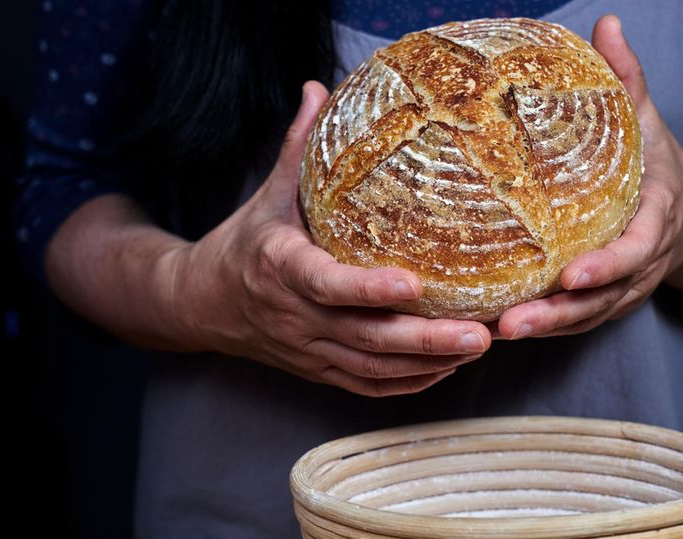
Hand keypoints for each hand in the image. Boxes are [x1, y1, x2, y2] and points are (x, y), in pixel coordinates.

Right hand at [168, 81, 491, 395]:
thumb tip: (320, 87)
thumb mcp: (267, 195)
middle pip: (364, 338)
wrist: (202, 305)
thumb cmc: (244, 245)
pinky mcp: (317, 370)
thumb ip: (296, 148)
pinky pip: (366, 385)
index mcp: (280, 268)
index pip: (326, 284)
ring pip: (371, 368)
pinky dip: (409, 383)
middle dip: (424, 339)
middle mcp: (294, 317)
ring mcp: (307, 350)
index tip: (414, 283)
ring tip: (479, 347)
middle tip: (480, 333)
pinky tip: (447, 368)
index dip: (368, 288)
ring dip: (427, 364)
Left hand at [495, 15, 682, 339]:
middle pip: (601, 302)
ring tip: (494, 334)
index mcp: (654, 222)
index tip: (571, 275)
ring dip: (541, 330)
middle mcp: (640, 266)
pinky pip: (572, 322)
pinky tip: (494, 329)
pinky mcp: (602, 302)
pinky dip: (540, 329)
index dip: (606, 267)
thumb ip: (628, 80)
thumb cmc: (658, 165)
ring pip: (583, 320)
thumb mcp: (649, 121)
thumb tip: (605, 23)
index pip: (634, 252)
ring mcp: (622, 291)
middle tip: (512, 323)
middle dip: (558, 316)